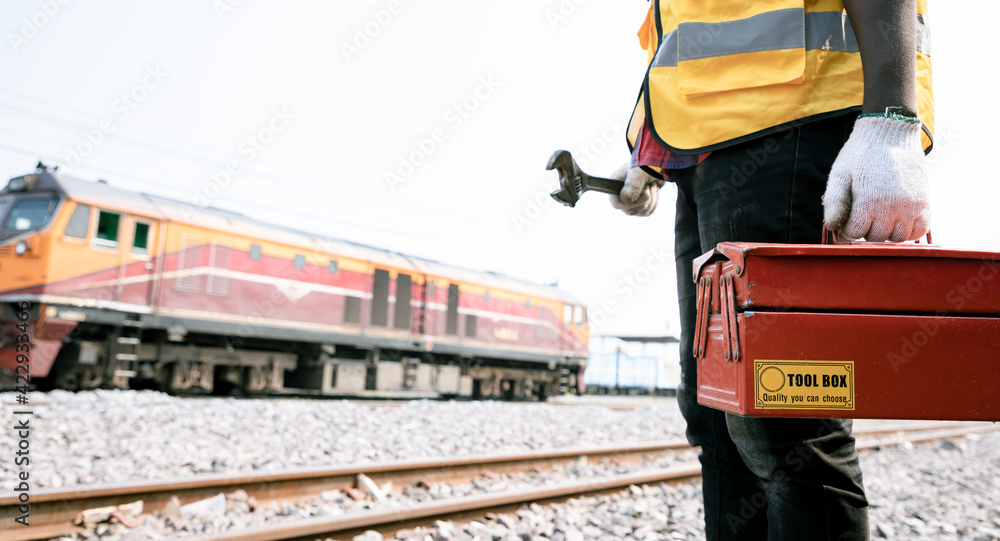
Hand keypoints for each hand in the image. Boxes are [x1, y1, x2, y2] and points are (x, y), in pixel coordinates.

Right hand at [609, 163, 663, 216]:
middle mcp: (621, 195)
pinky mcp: (641, 204)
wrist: (659, 163)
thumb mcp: (638, 173)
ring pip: (640, 212)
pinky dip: (654, 203)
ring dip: (651, 200)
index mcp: (615, 185)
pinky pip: (647, 212)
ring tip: (652, 185)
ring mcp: (631, 201)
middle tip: (649, 184)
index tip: (645, 195)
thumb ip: (632, 185)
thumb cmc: (646, 165)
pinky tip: (655, 190)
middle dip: (644, 199)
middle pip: (630, 211)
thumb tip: (626, 200)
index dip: (631, 203)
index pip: (617, 204)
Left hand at [823, 115, 929, 241]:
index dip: (848, 228)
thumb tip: (832, 227)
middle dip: (865, 230)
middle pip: (876, 237)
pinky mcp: (924, 200)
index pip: (855, 233)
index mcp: (868, 200)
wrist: (890, 132)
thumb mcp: (840, 174)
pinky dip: (909, 231)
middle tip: (863, 216)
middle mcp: (892, 205)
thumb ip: (834, 202)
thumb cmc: (861, 153)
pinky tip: (898, 221)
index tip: (848, 218)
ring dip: (886, 233)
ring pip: (898, 237)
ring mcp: (911, 204)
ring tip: (879, 218)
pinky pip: (920, 230)